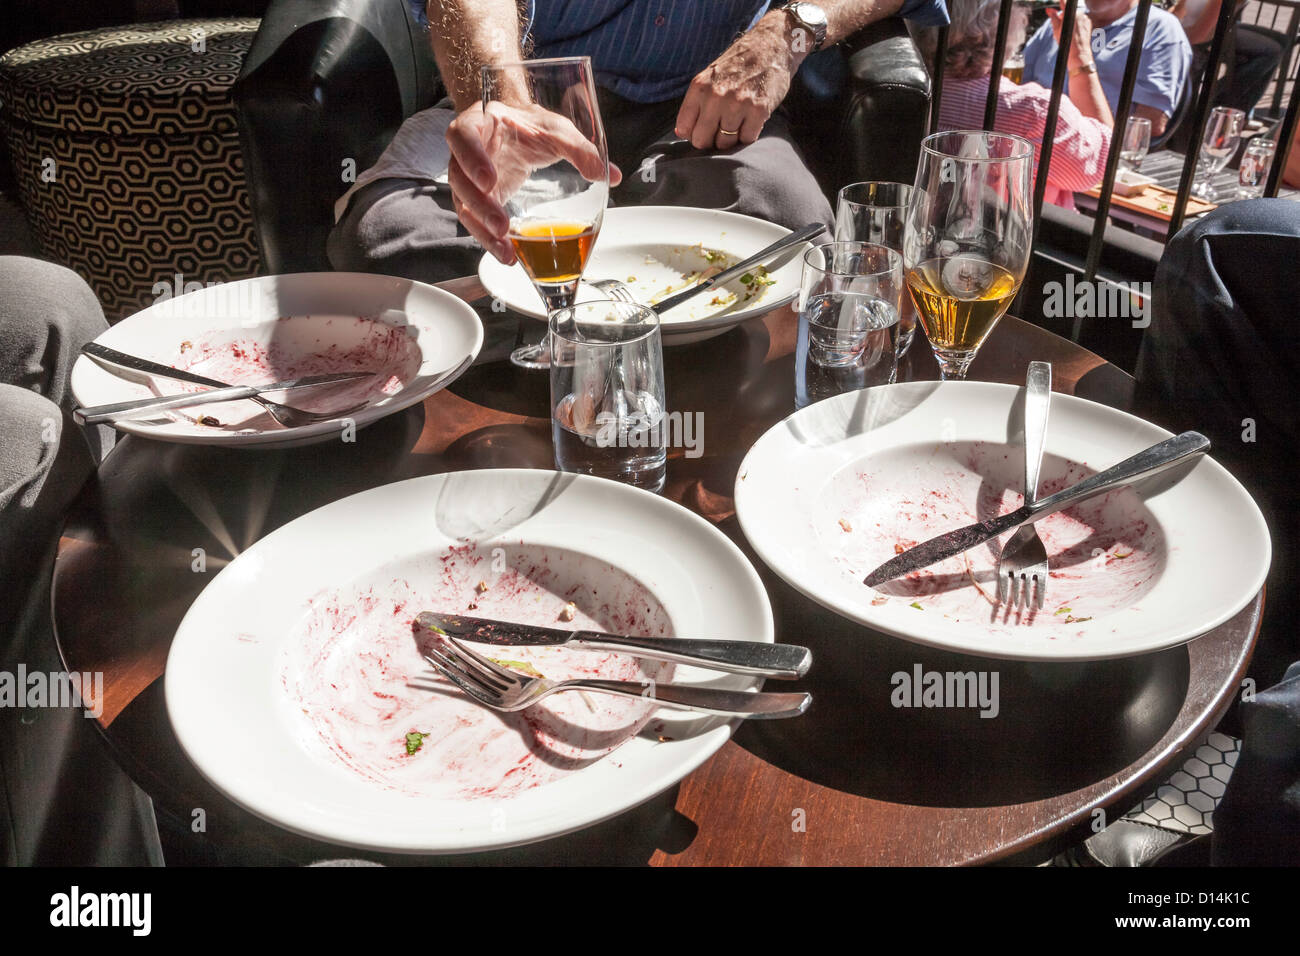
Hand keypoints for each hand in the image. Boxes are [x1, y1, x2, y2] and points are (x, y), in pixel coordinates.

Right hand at [445, 101, 621, 263]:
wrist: (518, 130)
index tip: (489, 181)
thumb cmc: (531, 126)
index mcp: (479, 124)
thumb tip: (610, 175)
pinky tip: (510, 256)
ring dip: (483, 231)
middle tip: (502, 226)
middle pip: (459, 180)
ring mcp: (468, 180)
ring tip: (506, 250)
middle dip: (479, 206)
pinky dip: (491, 241)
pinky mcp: (477, 202)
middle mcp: (465, 153)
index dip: (471, 159)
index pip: (463, 137)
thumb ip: (580, 149)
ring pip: (465, 207)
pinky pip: (477, 223)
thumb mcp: (556, 131)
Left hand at [674, 16, 801, 150]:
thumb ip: (694, 104)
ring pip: (725, 144)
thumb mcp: (709, 77)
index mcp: (699, 87)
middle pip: (702, 141)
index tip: (703, 130)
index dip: (693, 134)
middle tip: (720, 131)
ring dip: (731, 139)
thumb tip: (681, 133)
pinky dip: (748, 135)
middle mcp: (716, 96)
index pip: (685, 129)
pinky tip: (750, 121)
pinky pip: (747, 140)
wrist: (770, 46)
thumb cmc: (738, 65)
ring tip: (737, 122)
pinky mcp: (758, 110)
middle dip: (710, 141)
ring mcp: (738, 104)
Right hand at [1047, 6, 1095, 69]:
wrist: (1078, 53)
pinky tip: (1075, 32)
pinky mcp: (1089, 22)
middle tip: (1061, 28)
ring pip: (1075, 16)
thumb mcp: (1056, 30)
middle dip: (1064, 17)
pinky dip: (1077, 24)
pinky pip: (1081, 20)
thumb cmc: (1066, 43)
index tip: (1059, 1)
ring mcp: (1085, 18)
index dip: (1061, 2)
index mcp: (1070, 15)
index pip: (1064, 3)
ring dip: (1071, 20)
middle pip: (1069, 11)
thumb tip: (1049, 9)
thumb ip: (1053, 17)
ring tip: (1068, 32)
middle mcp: (1079, 14)